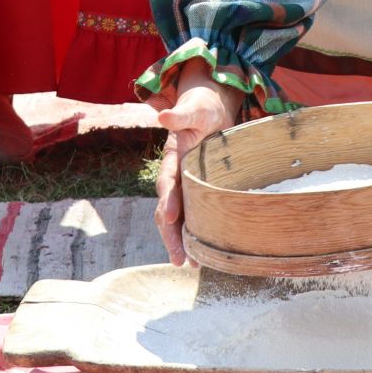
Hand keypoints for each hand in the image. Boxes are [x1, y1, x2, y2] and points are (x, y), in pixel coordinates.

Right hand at [149, 65, 245, 265]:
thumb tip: (163, 114)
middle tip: (179, 259)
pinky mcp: (195, 190)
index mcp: (173, 157)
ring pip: (175, 218)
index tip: (171, 217)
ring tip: (186, 263)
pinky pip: (191, 215)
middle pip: (167, 208)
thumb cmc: (201, 109)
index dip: (168, 200)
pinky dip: (191, 234)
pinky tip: (198, 253)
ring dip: (178, 240)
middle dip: (170, 234)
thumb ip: (179, 115)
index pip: (167, 182)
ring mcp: (184, 184)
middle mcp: (175, 175)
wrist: (208, 109)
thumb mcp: (193, 110)